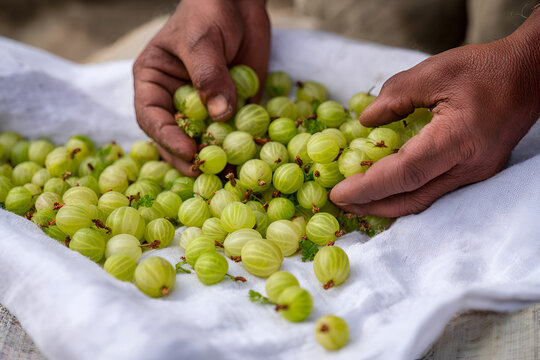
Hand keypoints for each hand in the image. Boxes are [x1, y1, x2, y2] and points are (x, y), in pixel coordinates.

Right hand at [133, 0, 269, 175]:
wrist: (240, 2)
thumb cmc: (208, 11)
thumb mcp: (202, 40)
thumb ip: (209, 75)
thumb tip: (221, 114)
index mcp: (154, 83)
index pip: (152, 117)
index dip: (167, 138)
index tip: (188, 151)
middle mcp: (175, 100)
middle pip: (176, 137)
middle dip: (191, 157)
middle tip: (208, 173)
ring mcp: (203, 106)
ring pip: (204, 139)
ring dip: (217, 157)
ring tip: (230, 174)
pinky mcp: (229, 108)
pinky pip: (232, 131)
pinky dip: (240, 145)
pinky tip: (250, 157)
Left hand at [330, 12, 539, 216]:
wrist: (529, 77)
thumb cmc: (484, 70)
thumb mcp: (435, 72)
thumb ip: (395, 96)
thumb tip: (365, 120)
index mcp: (457, 140)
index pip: (404, 174)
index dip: (369, 186)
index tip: (339, 193)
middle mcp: (468, 166)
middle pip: (412, 197)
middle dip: (372, 204)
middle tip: (341, 203)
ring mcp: (474, 174)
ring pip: (424, 200)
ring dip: (388, 204)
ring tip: (357, 201)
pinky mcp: (475, 172)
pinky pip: (434, 192)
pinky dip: (406, 194)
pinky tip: (387, 190)